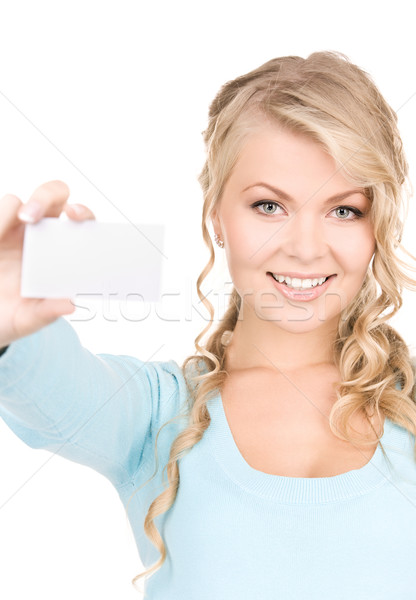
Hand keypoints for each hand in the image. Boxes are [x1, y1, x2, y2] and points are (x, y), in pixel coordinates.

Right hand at [0, 180, 95, 347]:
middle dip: (46, 196)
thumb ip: (48, 312)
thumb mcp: (29, 319)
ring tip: (0, 235)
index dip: (83, 212)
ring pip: (15, 201)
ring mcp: (12, 230)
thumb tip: (70, 304)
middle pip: (53, 196)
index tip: (74, 215)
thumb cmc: (13, 315)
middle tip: (31, 216)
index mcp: (61, 251)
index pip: (80, 222)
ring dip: (11, 210)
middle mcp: (40, 234)